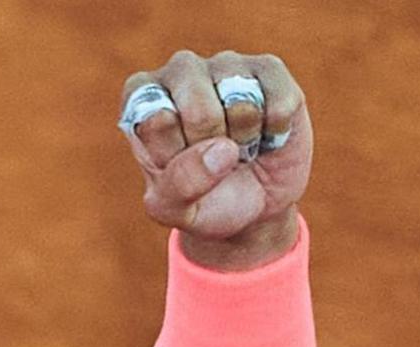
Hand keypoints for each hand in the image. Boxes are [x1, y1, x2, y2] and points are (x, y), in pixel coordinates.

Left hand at [118, 50, 312, 264]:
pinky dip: (275, 131)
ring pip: (241, 103)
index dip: (173, 154)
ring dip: (244, 139)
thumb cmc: (202, 199)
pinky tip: (264, 134)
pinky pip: (280, 102)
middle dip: (210, 146)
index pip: (155, 121)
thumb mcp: (174, 208)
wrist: (252, 205)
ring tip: (236, 144)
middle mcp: (180, 71)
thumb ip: (180, 185)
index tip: (175, 163)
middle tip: (209, 154)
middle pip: (199, 109)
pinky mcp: (270, 69)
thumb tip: (222, 149)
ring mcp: (226, 64)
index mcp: (140, 98)